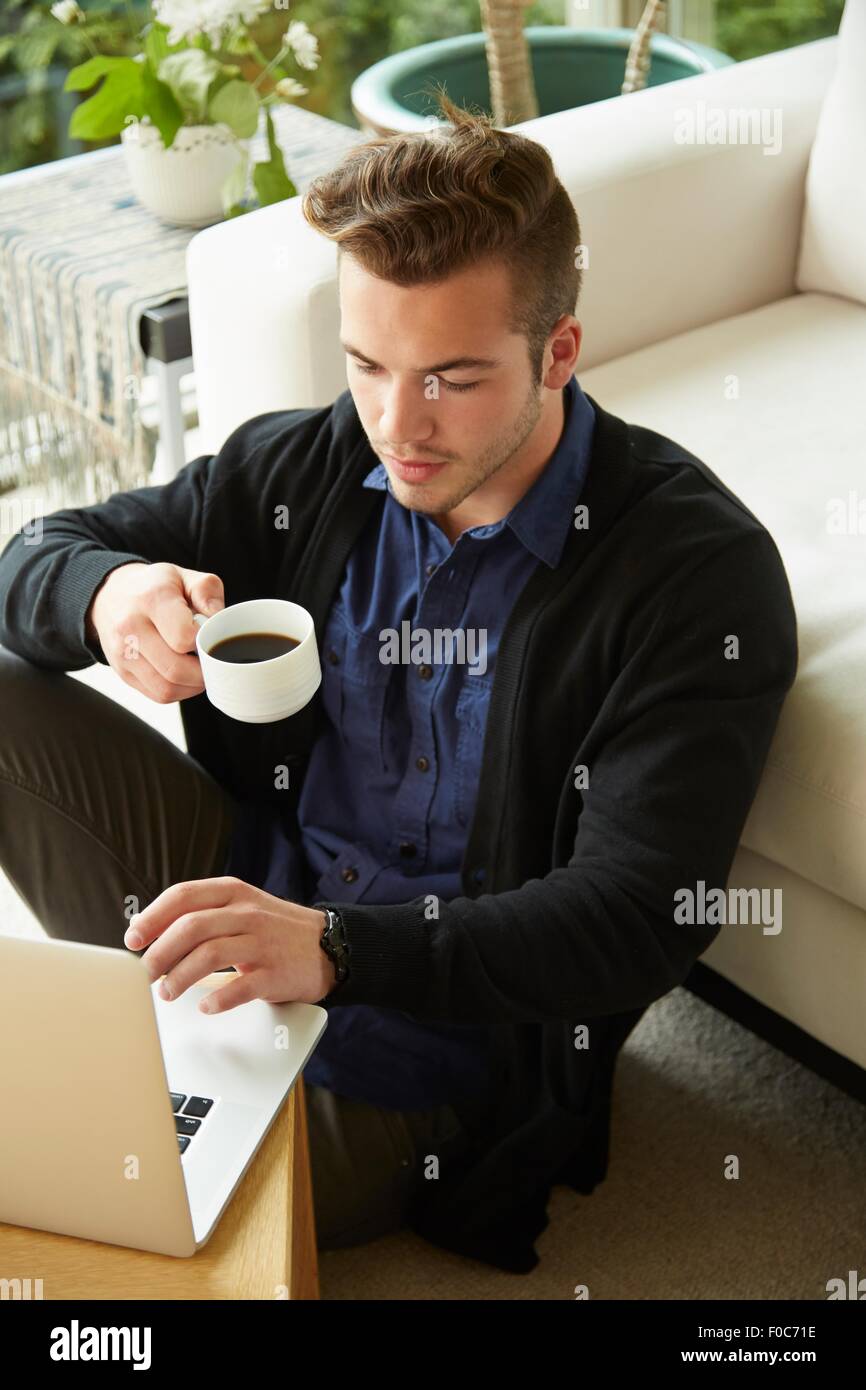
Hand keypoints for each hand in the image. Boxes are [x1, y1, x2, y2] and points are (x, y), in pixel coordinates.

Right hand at [86, 560, 224, 703]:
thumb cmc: (153, 587)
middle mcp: (131, 628)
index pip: (184, 638)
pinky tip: (184, 676)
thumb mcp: (183, 576)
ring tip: (199, 668)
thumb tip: (217, 618)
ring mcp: (123, 654)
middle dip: (203, 671)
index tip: (208, 636)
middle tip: (212, 660)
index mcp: (151, 599)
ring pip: (166, 689)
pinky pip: (158, 695)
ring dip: (192, 686)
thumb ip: (207, 590)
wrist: (111, 595)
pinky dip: (179, 691)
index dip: (204, 642)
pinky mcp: (122, 673)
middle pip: (175, 669)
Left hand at [123, 876, 335, 1013]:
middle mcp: (247, 914)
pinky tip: (205, 1006)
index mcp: (234, 893)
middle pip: (191, 927)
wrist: (330, 946)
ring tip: (167, 993)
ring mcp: (263, 943)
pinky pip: (240, 987)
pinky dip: (217, 1000)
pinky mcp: (276, 973)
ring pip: (209, 955)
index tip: (133, 938)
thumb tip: (152, 932)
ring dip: (180, 977)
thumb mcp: (242, 908)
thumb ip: (204, 914)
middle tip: (144, 975)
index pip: (183, 896)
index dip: (152, 917)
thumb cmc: (275, 930)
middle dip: (159, 953)